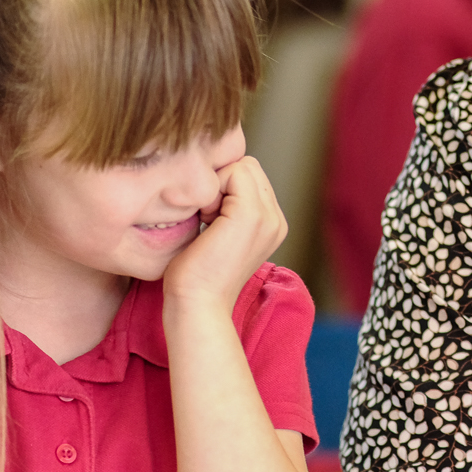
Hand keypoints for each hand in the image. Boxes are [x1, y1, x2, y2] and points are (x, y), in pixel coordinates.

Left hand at [162, 155, 286, 311]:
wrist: (197, 305)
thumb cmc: (195, 276)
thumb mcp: (218, 234)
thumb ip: (226, 207)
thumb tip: (211, 177)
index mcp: (271, 225)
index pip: (250, 176)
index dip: (223, 187)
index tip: (208, 219)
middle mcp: (276, 220)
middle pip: (248, 166)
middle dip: (222, 183)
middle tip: (206, 218)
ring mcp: (269, 217)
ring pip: (242, 166)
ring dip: (217, 186)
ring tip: (207, 221)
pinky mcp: (251, 215)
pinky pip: (233, 172)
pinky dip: (212, 189)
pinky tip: (205, 220)